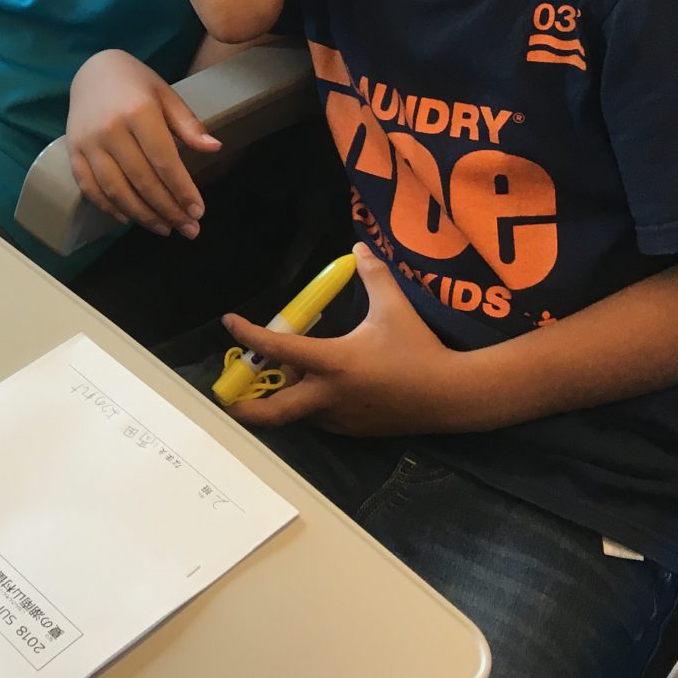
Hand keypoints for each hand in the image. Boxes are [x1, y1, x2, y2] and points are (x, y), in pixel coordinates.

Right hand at [66, 50, 218, 236]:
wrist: (92, 70)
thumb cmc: (135, 83)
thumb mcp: (166, 94)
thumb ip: (188, 124)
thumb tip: (214, 149)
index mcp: (138, 112)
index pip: (164, 162)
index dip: (182, 191)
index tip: (198, 212)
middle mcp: (110, 130)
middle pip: (142, 181)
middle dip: (168, 209)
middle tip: (189, 229)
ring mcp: (88, 143)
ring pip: (116, 190)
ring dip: (142, 215)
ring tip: (164, 228)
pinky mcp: (73, 151)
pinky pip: (89, 187)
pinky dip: (108, 207)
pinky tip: (128, 218)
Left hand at [225, 244, 473, 434]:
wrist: (451, 396)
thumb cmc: (420, 349)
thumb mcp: (395, 308)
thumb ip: (374, 276)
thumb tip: (359, 247)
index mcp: (333, 363)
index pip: (278, 350)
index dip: (249, 336)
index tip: (230, 324)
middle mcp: (329, 396)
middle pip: (274, 411)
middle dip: (245, 407)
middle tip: (226, 396)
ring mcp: (339, 418)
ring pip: (297, 413)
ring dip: (283, 397)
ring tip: (284, 374)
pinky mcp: (352, 431)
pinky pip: (319, 420)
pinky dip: (308, 405)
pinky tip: (317, 388)